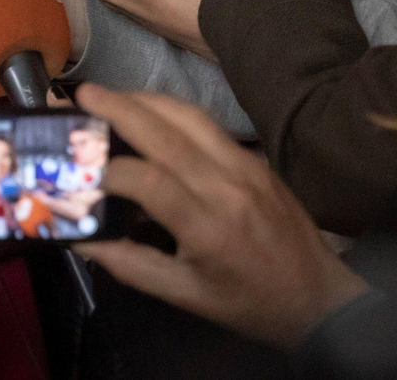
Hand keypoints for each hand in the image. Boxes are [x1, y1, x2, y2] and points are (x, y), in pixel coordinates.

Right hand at [73, 84, 367, 349]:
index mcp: (208, 228)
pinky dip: (172, 109)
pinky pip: (208, 123)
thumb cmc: (248, 303)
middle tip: (80, 92)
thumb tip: (77, 237)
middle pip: (165, 132)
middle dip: (118, 107)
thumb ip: (129, 264)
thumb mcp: (185, 296)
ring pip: (188, 116)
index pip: (147, 180)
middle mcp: (227, 186)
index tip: (75, 165)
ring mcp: (246, 166)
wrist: (321, 298)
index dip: (105, 168)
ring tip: (109, 95)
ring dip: (145, 99)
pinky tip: (149, 110)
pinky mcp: (256, 157)